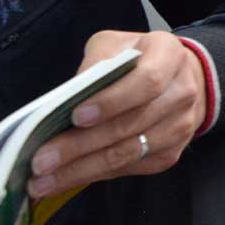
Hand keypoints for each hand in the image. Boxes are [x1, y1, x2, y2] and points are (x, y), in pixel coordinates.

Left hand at [27, 30, 206, 198]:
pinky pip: (129, 168)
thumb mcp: (114, 45)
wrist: (181, 79)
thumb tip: (65, 101)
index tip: (76, 116)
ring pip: (127, 154)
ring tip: (45, 179)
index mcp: (169, 57)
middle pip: (130, 125)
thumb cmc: (138, 58)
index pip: (146, 82)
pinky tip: (66, 178)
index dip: (111, 101)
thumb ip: (94, 64)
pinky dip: (94, 175)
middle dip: (81, 145)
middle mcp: (182, 93)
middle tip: (42, 160)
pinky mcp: (170, 154)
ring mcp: (179, 128)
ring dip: (82, 169)